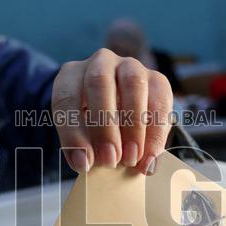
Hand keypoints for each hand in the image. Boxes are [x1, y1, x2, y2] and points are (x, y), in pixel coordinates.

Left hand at [52, 48, 173, 174]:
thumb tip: (88, 162)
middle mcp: (100, 63)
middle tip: (109, 161)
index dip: (73, 132)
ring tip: (131, 160)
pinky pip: (159, 100)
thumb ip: (84, 145)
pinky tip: (150, 159)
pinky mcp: (157, 79)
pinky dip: (155, 134)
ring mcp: (130, 66)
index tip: (83, 163)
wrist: (121, 112)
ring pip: (133, 84)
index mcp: (71, 74)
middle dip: (104, 126)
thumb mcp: (81, 133)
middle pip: (99, 83)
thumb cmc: (93, 126)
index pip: (66, 97)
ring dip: (132, 126)